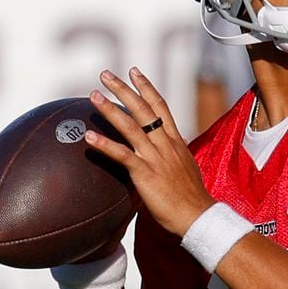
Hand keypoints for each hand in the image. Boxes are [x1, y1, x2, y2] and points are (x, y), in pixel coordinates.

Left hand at [85, 68, 215, 238]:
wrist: (198, 216)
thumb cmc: (191, 197)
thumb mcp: (186, 167)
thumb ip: (175, 153)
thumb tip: (171, 146)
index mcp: (175, 141)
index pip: (160, 107)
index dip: (146, 88)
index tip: (134, 72)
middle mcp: (165, 144)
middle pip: (143, 109)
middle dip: (123, 89)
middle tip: (105, 74)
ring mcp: (155, 157)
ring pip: (130, 127)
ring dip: (110, 110)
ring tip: (94, 96)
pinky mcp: (145, 174)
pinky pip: (122, 155)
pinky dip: (105, 144)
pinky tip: (89, 136)